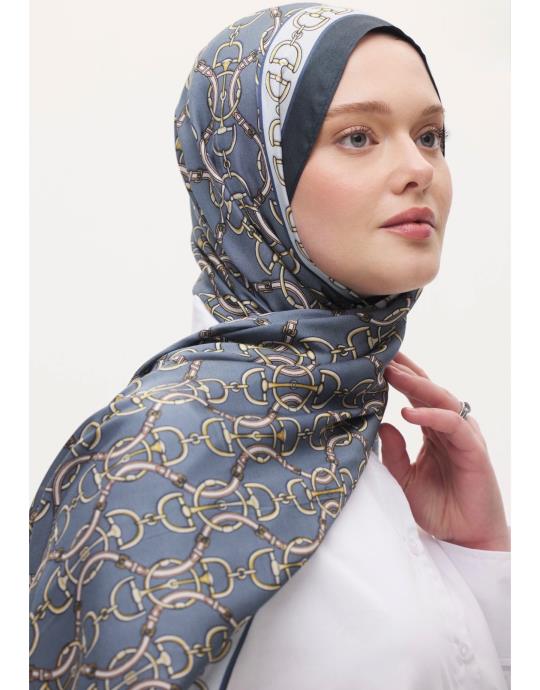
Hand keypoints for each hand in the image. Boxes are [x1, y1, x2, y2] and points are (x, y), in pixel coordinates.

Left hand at [380, 351, 509, 550]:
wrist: (465, 540)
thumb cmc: (438, 509)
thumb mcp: (404, 479)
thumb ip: (393, 453)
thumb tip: (380, 424)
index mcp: (432, 430)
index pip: (415, 395)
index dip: (398, 376)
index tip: (374, 359)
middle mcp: (449, 427)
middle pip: (428, 389)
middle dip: (405, 370)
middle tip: (380, 354)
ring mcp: (463, 436)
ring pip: (441, 399)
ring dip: (415, 384)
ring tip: (390, 373)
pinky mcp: (474, 450)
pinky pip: (453, 424)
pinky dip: (431, 415)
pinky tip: (408, 413)